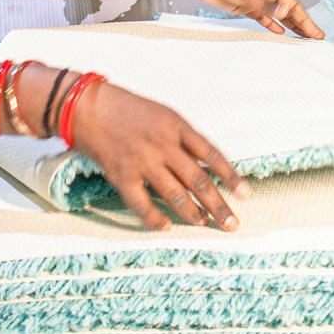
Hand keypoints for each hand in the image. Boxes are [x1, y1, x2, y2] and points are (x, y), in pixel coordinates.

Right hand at [72, 82, 248, 230]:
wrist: (87, 106)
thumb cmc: (127, 109)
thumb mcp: (163, 114)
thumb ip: (183, 138)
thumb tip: (206, 164)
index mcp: (176, 126)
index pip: (212, 154)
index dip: (231, 176)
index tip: (245, 194)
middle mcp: (163, 145)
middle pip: (198, 180)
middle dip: (218, 205)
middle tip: (232, 224)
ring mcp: (142, 161)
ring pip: (175, 195)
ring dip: (193, 214)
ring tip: (204, 224)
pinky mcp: (122, 176)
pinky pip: (143, 204)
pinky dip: (155, 219)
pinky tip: (166, 227)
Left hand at [188, 0, 322, 37]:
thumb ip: (265, 5)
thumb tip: (285, 12)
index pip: (293, 5)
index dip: (306, 19)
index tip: (316, 32)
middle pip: (289, 10)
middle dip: (303, 24)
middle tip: (316, 37)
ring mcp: (256, 0)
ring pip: (278, 14)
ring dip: (291, 25)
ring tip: (302, 36)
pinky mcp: (245, 6)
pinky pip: (264, 17)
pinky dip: (272, 24)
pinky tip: (279, 31)